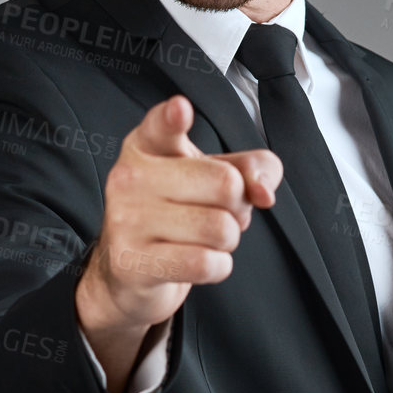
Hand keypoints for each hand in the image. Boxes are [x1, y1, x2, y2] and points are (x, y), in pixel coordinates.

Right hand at [76, 93, 281, 392]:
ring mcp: (125, 221)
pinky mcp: (134, 264)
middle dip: (238, 208)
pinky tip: (199, 265)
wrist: (126, 279)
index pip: (161, 122)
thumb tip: (266, 188)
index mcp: (147, 145)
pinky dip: (218, 268)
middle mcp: (129, 177)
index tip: (181, 113)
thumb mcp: (214, 182)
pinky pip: (208, 263)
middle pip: (226, 185)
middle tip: (216, 216)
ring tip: (204, 241)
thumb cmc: (176, 216)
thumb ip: (253, 169)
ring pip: (224, 227)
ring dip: (229, 241)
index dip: (174, 119)